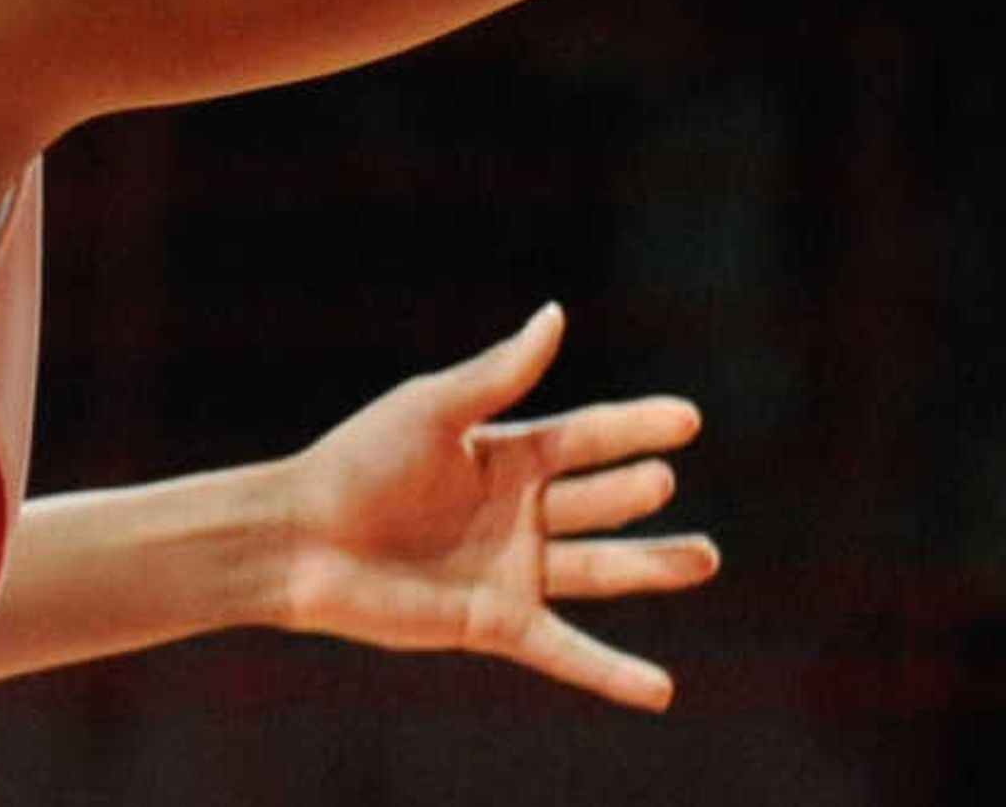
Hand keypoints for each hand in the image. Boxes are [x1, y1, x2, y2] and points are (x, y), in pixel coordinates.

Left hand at [277, 303, 718, 710]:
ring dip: (653, 567)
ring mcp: (512, 569)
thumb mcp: (433, 409)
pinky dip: (611, 673)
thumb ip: (500, 374)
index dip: (637, 427)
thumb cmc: (357, 462)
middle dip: (638, 492)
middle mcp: (518, 512)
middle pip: (600, 502)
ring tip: (705, 558)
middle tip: (664, 482)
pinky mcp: (496, 623)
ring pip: (599, 569)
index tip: (689, 419)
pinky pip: (566, 651)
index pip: (588, 437)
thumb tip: (556, 314)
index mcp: (506, 454)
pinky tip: (661, 691)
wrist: (300, 540)